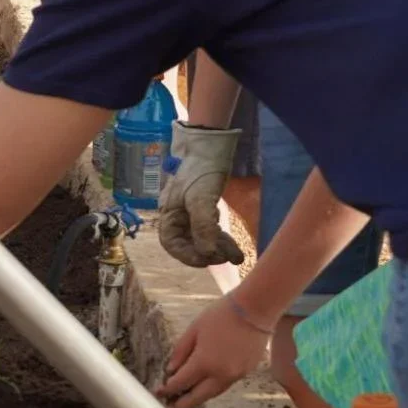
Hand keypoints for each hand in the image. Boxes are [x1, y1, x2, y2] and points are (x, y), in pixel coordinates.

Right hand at [158, 123, 245, 266]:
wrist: (210, 146)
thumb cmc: (199, 170)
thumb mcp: (201, 198)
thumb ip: (203, 226)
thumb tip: (208, 253)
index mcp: (168, 214)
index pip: (171, 243)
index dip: (187, 256)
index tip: (207, 260)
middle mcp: (177, 217)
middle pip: (188, 243)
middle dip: (207, 253)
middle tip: (226, 258)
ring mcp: (191, 213)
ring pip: (202, 238)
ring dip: (219, 249)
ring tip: (238, 257)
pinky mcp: (204, 210)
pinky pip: (211, 231)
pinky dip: (222, 240)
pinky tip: (235, 247)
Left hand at [158, 294, 274, 407]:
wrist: (255, 309)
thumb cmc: (221, 315)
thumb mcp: (194, 330)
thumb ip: (180, 352)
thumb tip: (171, 371)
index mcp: (205, 362)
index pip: (181, 383)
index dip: (168, 390)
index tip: (158, 392)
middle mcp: (221, 374)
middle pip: (197, 397)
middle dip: (181, 404)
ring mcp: (235, 375)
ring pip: (213, 394)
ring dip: (198, 398)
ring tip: (185, 401)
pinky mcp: (246, 372)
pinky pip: (225, 385)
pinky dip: (212, 388)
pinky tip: (204, 387)